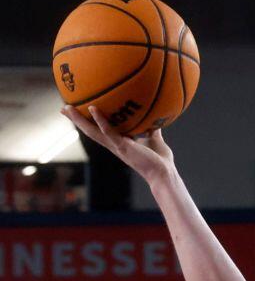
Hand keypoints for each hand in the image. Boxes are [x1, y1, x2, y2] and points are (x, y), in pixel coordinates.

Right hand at [61, 105, 175, 185]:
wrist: (165, 173)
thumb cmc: (160, 160)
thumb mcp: (154, 139)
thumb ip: (152, 129)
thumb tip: (155, 116)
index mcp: (119, 143)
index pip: (99, 131)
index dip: (88, 123)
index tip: (78, 113)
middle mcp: (114, 145)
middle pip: (90, 131)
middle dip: (77, 121)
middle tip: (64, 108)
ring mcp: (117, 146)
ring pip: (93, 132)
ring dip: (79, 120)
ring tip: (67, 108)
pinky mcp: (123, 146)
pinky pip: (109, 132)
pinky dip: (100, 120)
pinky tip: (92, 108)